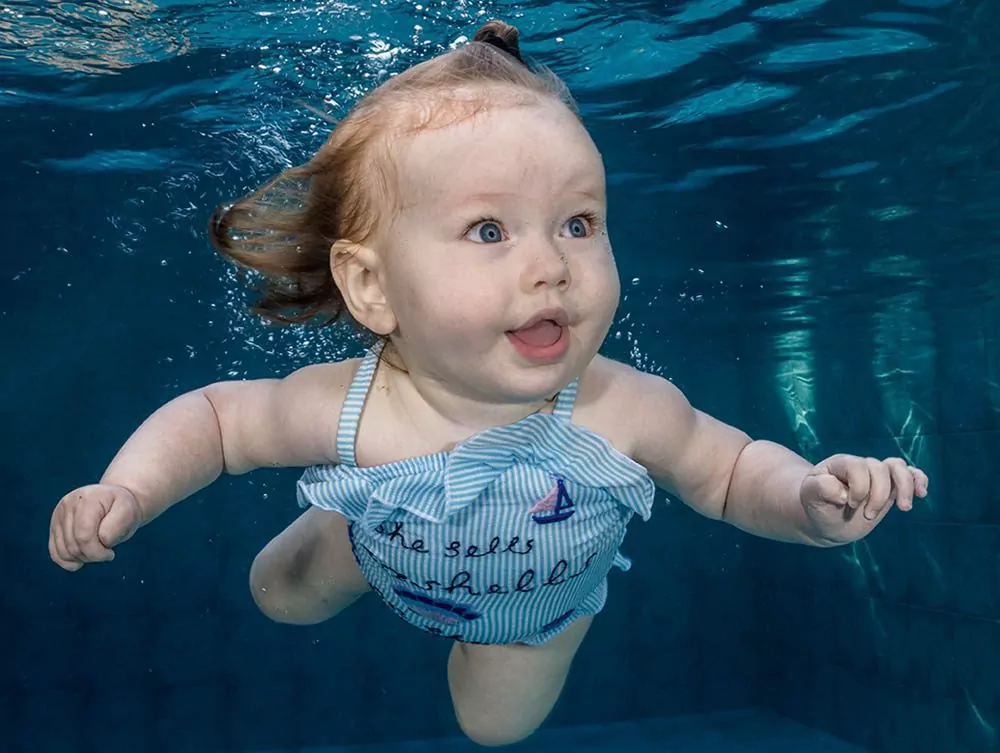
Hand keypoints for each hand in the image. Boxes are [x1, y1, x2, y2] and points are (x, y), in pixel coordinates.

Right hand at [49, 484, 142, 570]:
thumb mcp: (128, 513)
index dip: (97, 552)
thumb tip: (101, 540)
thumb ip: (116, 527)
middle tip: (105, 552)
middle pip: (73, 546)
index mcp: (87, 499)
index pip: (84, 537)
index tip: (110, 553)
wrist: (117, 502)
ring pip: (63, 552)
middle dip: (92, 556)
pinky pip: (55, 553)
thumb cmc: (124, 509)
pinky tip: (82, 558)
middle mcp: (68, 504)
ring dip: (82, 558)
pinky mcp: (54, 527)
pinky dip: (68, 561)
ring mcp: (58, 515)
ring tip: (96, 550)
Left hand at [800, 454, 928, 544]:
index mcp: (841, 463)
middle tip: (868, 516)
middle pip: (880, 468)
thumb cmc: (817, 504)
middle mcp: (861, 465)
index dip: (858, 487)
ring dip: (905, 487)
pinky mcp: (891, 487)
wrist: (825, 518)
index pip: (858, 466)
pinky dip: (919, 480)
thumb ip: (822, 488)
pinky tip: (922, 494)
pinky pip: (911, 474)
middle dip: (878, 496)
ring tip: (904, 508)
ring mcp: (877, 476)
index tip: (848, 504)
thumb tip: (845, 492)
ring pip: (899, 467)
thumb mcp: (810, 496)